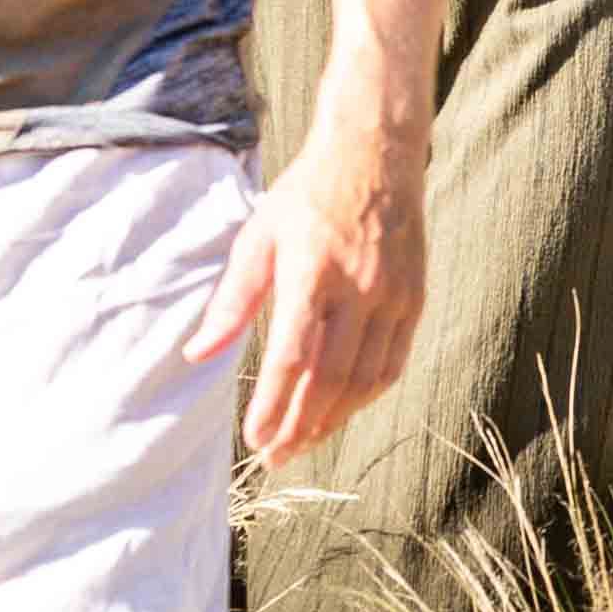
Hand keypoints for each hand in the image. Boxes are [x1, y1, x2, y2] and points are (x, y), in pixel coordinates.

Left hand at [195, 134, 422, 466]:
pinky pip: (392, 361)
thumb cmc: (306, 195)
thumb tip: (198, 354)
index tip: (254, 439)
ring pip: (365, 379)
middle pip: (330, 379)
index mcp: (313, 273)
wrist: (375, 154)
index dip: (274, 405)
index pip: (294, 357)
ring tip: (303, 442)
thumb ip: (231, 301)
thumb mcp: (258, 237)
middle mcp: (359, 289)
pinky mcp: (414, 298)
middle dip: (300, 426)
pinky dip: (366, 394)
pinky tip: (342, 410)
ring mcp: (393, 296)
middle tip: (274, 457)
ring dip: (333, 419)